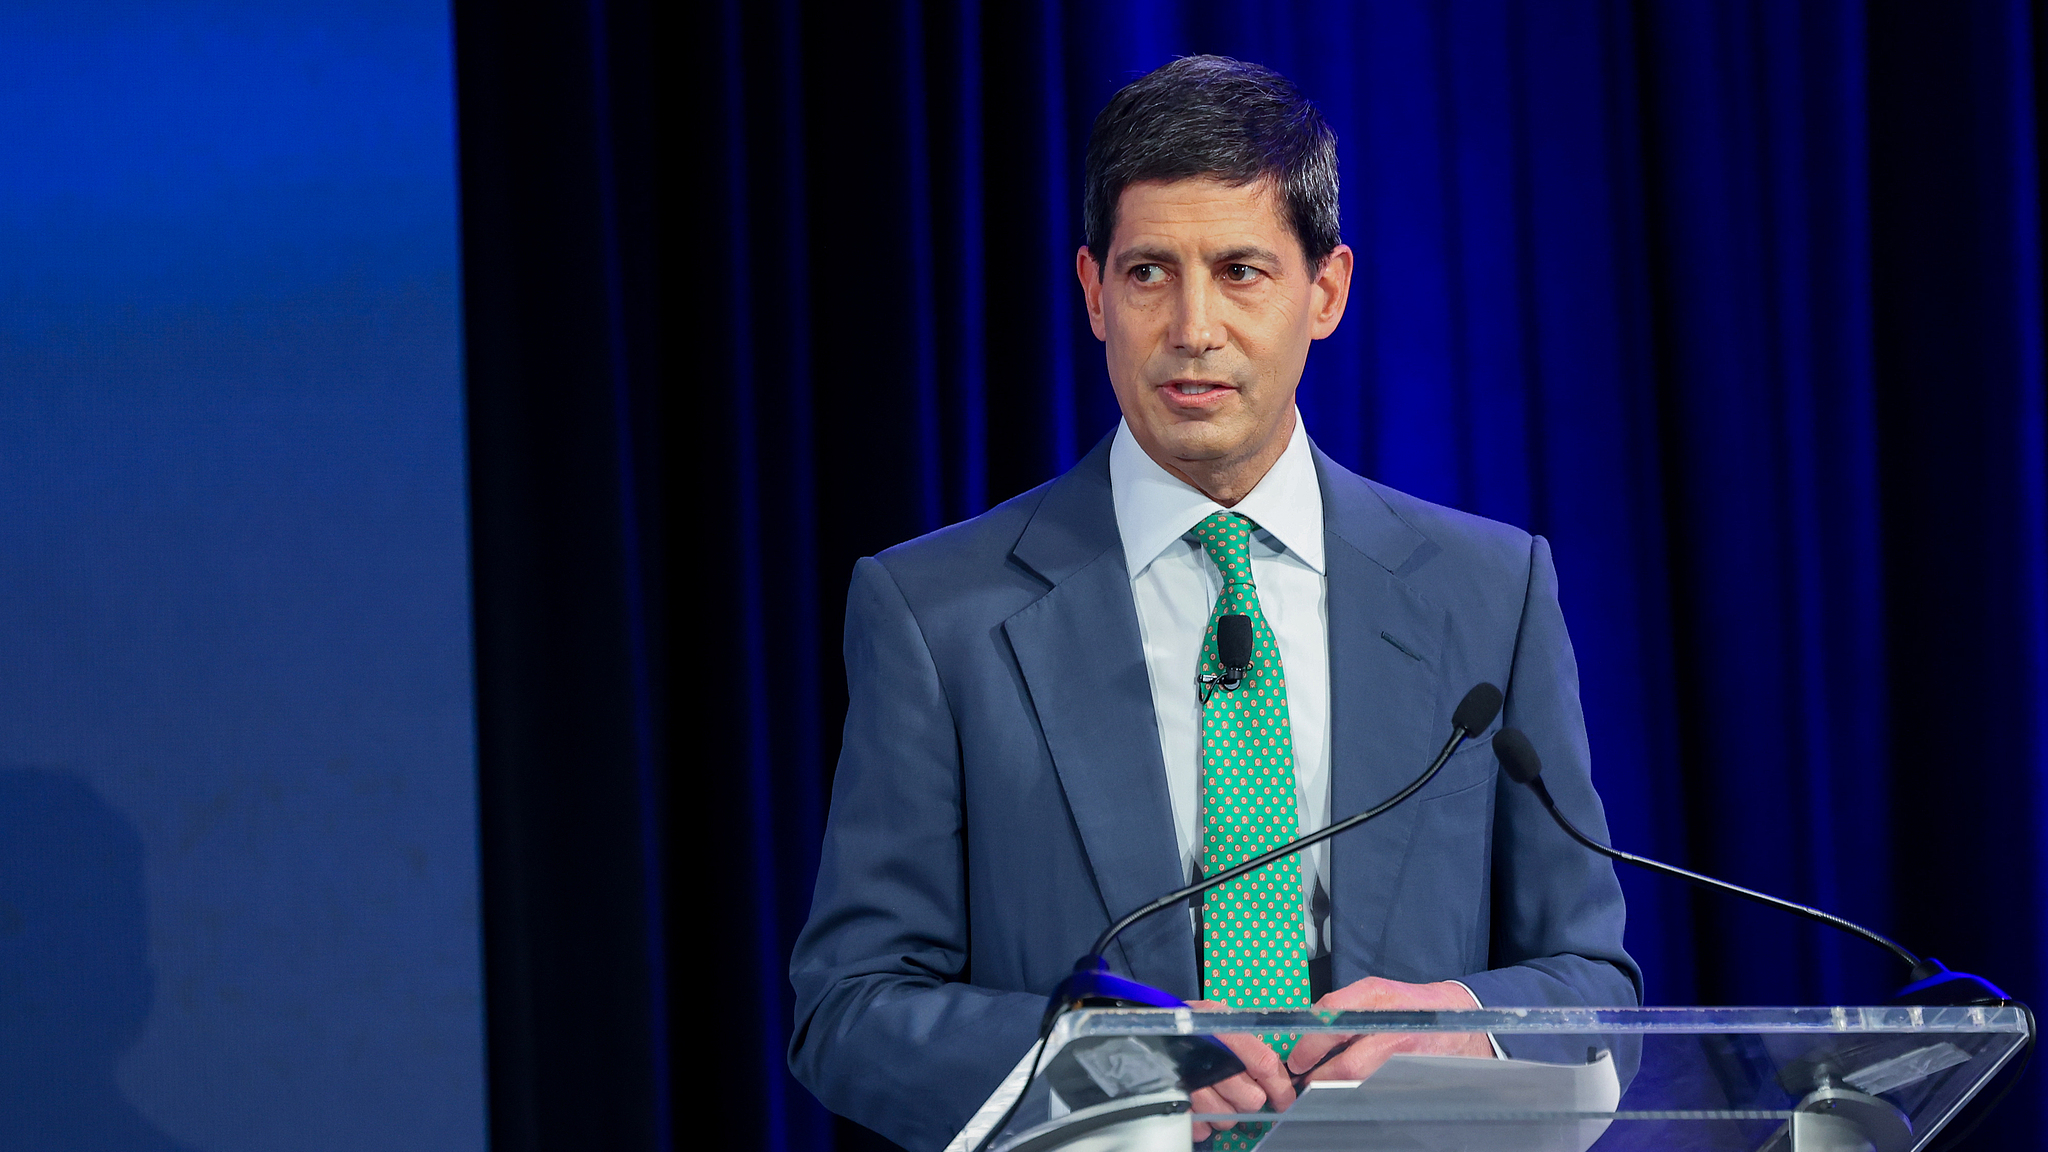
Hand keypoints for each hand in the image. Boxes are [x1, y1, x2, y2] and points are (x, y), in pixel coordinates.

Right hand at [1182, 998, 1297, 1139]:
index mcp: (1223, 1030)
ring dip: (1223, 1110)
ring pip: (1228, 1118)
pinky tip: (1195, 1101)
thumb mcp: (1218, 1020)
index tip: (1284, 1100)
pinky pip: (1202, 1127)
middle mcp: (1208, 1057)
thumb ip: (1250, 1046)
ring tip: (1211, 1092)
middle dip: (1245, 1099)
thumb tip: (1276, 1076)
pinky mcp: (1173, 1101)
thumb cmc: (1189, 1026)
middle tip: (1234, 1088)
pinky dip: (1201, 1120)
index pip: (1264, 1064)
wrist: (1144, 1030)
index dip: (1280, 1087)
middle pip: (1251, 1099)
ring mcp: (1189, 1082)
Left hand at [1284, 977, 1493, 1084]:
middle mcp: (1391, 1024)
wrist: (1454, 1016)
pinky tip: (1345, 1087)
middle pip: (1347, 1064)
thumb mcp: (1374, 992)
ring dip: (1334, 1086)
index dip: (1308, 1044)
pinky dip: (1355, 1089)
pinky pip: (1375, 1086)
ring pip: (1361, 1081)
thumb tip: (1306, 1032)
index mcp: (1375, 995)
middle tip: (1302, 1081)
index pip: (1330, 1019)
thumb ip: (1342, 1009)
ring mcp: (1404, 1052)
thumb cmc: (1406, 1002)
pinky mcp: (1414, 1071)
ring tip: (1318, 1085)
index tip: (1295, 1059)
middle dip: (1318, 1077)